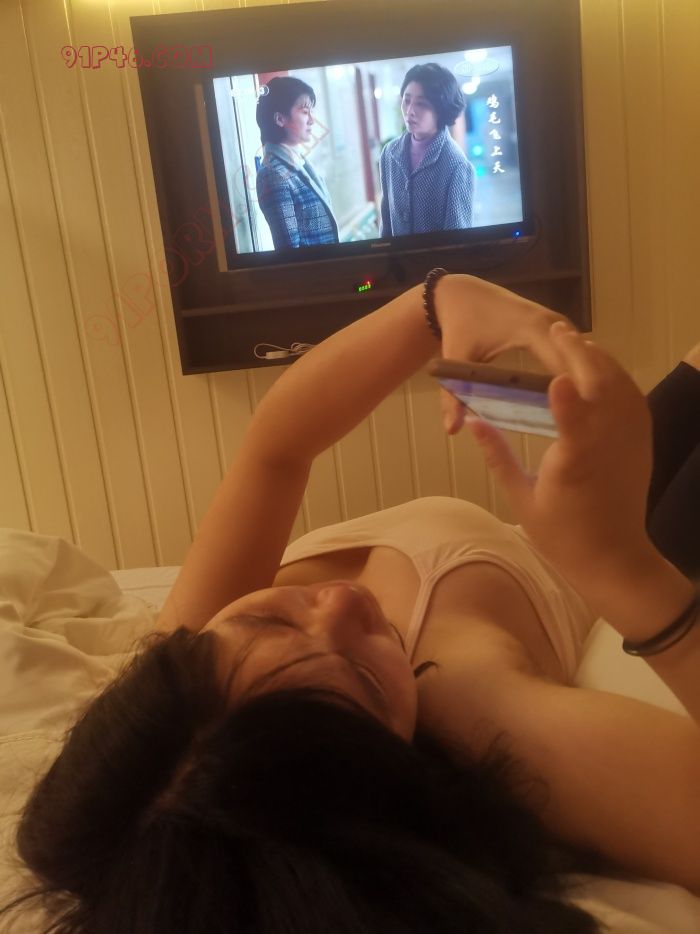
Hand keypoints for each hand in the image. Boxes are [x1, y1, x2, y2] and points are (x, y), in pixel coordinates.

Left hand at [435, 275, 574, 432]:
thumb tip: (452, 430)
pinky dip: (579, 373)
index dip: (574, 395)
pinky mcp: (559, 326)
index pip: (564, 366)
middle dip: (585, 394)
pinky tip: (580, 401)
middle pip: (580, 362)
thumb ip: (453, 396)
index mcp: (532, 329)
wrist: (462, 294)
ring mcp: (559, 322)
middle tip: (587, 430)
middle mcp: (553, 323)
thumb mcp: (457, 359)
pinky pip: (576, 352)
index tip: (577, 427)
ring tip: (590, 420)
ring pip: (583, 357)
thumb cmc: (460, 326)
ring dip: (586, 384)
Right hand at [462, 323, 654, 597]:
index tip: (554, 376)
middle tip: (556, 329)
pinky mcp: (642, 442)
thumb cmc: (561, 534)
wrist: (614, 556)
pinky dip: (617, 376)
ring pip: (621, 386)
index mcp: (575, 465)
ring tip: (576, 340)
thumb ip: (497, 456)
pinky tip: (601, 367)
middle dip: (580, 354)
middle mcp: (608, 447)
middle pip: (601, 389)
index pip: (573, 425)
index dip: (565, 398)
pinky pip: (633, 399)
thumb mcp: (521, 499)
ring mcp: (630, 442)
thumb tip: (472, 423)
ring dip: (599, 358)